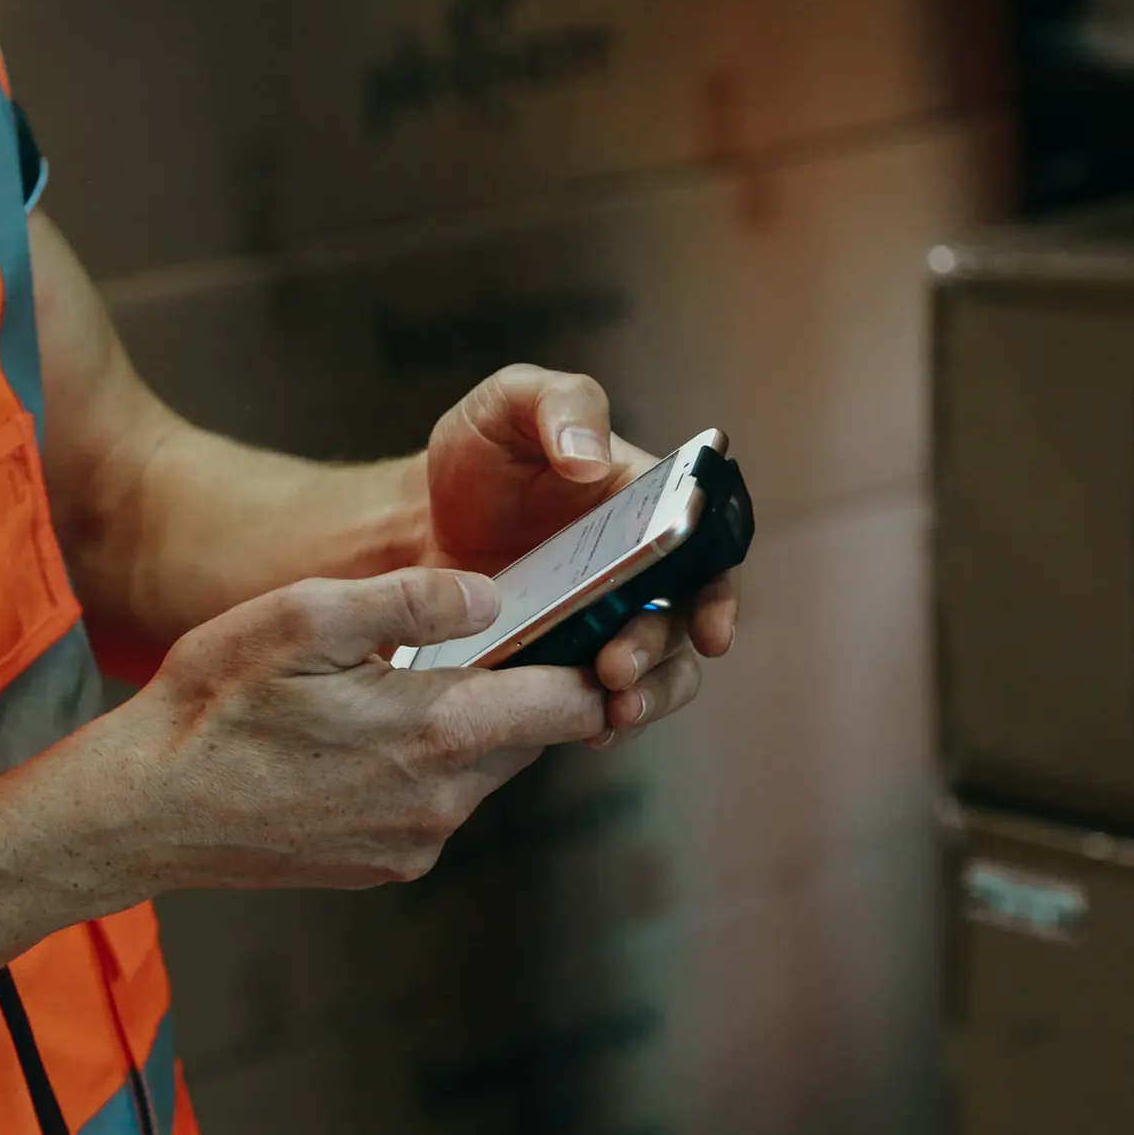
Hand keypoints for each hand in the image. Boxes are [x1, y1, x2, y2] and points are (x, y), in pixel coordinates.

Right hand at [84, 567, 608, 897]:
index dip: (597, 665)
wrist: (142, 813)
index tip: (600, 631)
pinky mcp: (385, 866)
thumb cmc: (213, 705)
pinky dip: (428, 764)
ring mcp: (414, 844)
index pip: (571, 706)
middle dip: (526, 686)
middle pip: (532, 737)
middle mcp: (441, 803)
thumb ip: (410, 600)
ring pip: (485, 769)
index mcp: (435, 734)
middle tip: (491, 636)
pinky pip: (439, 804)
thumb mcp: (302, 618)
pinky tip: (366, 736)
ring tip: (408, 682)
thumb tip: (491, 596)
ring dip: (471, 725)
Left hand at [423, 364, 739, 744]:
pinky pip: (596, 698)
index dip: (720, 591)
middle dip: (659, 652)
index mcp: (647, 503)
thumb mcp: (508, 404)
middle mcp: (641, 568)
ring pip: (654, 671)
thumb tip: (589, 458)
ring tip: (609, 711)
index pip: (710, 548)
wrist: (414, 518)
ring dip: (645, 697)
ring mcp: (605, 620)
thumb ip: (559, 406)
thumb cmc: (477, 453)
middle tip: (616, 669)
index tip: (712, 628)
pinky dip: (598, 718)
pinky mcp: (565, 660)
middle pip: (680, 621)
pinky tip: (584, 730)